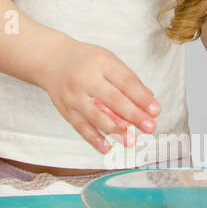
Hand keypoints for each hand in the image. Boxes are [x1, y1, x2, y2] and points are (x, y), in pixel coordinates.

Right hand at [40, 36, 161, 154]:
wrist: (51, 60)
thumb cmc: (85, 60)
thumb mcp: (107, 60)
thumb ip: (128, 79)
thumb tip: (149, 100)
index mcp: (101, 62)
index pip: (125, 82)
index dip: (141, 98)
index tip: (156, 111)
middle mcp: (85, 78)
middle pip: (113, 99)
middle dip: (133, 115)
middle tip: (150, 127)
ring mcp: (73, 95)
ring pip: (96, 116)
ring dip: (116, 130)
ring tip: (131, 140)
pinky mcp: (65, 109)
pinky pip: (81, 127)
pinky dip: (94, 139)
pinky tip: (107, 147)